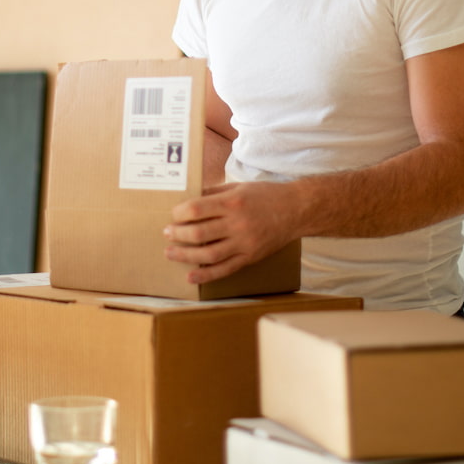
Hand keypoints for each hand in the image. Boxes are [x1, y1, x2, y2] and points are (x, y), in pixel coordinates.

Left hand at [164, 180, 303, 284]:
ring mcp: (244, 243)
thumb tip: (190, 198)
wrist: (296, 210)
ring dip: (185, 255)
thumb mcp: (239, 187)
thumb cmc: (266, 195)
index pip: (197, 209)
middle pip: (199, 233)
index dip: (180, 213)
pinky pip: (225, 269)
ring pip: (208, 254)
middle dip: (178, 234)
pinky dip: (206, 275)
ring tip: (170, 253)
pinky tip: (190, 276)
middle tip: (167, 233)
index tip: (174, 215)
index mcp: (232, 202)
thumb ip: (214, 193)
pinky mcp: (250, 257)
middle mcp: (237, 224)